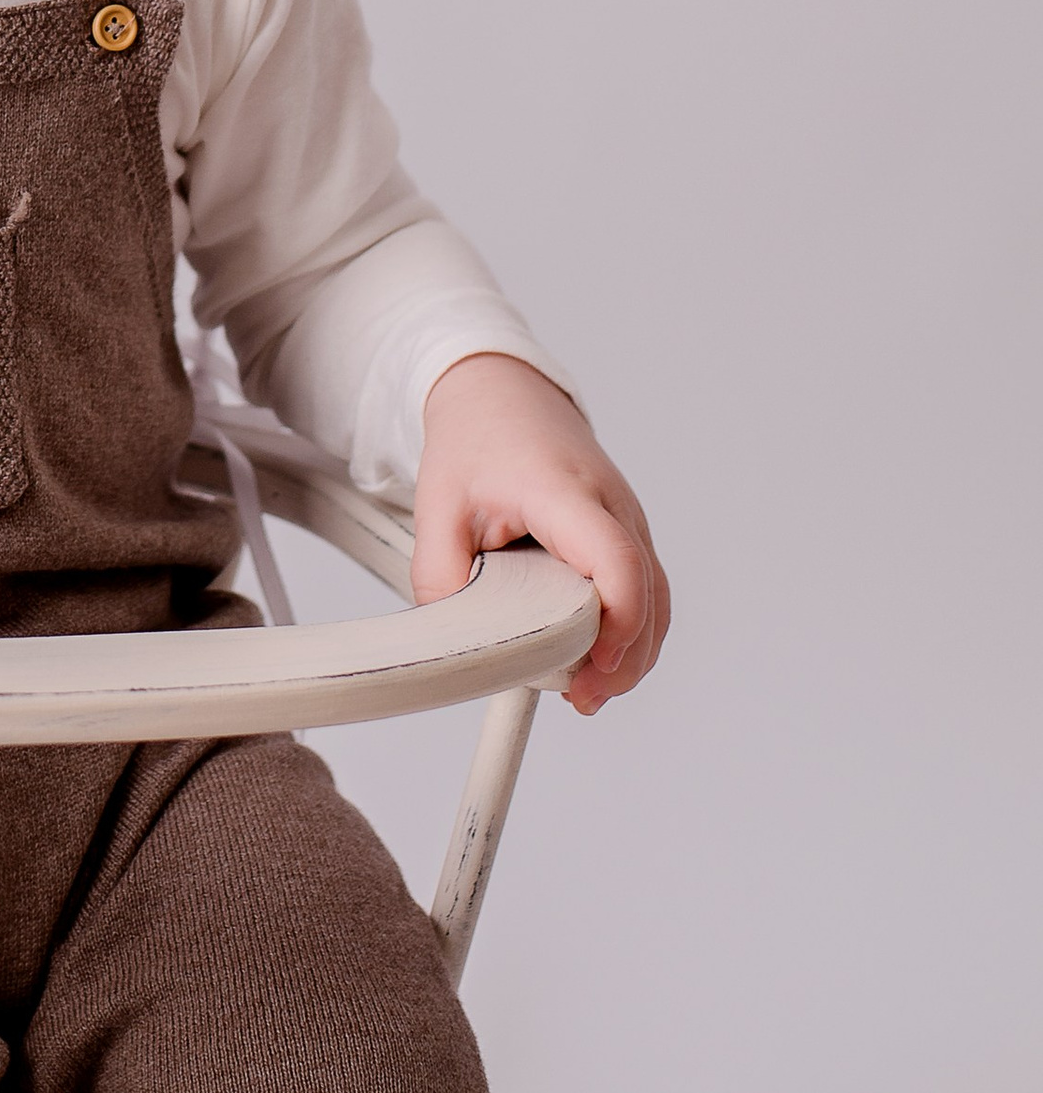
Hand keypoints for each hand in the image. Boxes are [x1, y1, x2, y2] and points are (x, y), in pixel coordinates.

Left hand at [412, 353, 669, 715]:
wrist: (498, 394)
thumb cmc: (475, 441)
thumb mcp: (436, 505)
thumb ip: (440, 576)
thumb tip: (458, 640)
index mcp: (564, 491)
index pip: (616, 558)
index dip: (619, 619)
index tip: (595, 663)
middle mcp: (611, 504)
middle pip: (648, 592)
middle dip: (623, 656)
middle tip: (578, 698)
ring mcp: (627, 519)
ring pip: (656, 598)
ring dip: (632, 652)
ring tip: (585, 693)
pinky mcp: (626, 533)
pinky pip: (646, 591)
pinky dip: (632, 631)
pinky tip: (596, 663)